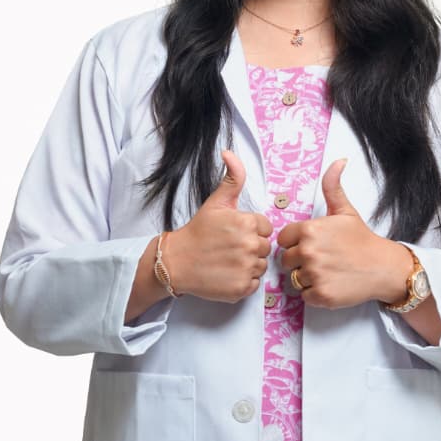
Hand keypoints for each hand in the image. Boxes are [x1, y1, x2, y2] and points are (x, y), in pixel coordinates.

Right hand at [164, 150, 273, 302]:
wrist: (176, 262)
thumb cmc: (197, 232)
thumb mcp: (216, 202)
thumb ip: (232, 178)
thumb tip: (228, 152)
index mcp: (248, 223)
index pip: (265, 229)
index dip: (250, 231)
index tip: (232, 234)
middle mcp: (251, 245)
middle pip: (264, 248)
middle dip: (249, 248)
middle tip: (228, 249)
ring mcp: (247, 268)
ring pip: (261, 266)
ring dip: (247, 265)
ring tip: (227, 261)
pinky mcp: (242, 288)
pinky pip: (254, 284)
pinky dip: (243, 282)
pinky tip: (227, 274)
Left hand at [276, 159, 411, 308]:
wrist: (384, 267)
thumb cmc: (362, 240)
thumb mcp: (345, 211)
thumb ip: (333, 187)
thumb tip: (338, 161)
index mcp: (310, 230)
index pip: (283, 240)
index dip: (296, 243)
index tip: (312, 245)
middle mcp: (309, 251)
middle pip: (285, 260)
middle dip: (299, 262)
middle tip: (321, 260)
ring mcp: (314, 274)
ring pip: (294, 279)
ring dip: (307, 278)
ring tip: (327, 272)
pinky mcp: (321, 295)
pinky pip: (304, 296)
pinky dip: (315, 294)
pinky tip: (330, 284)